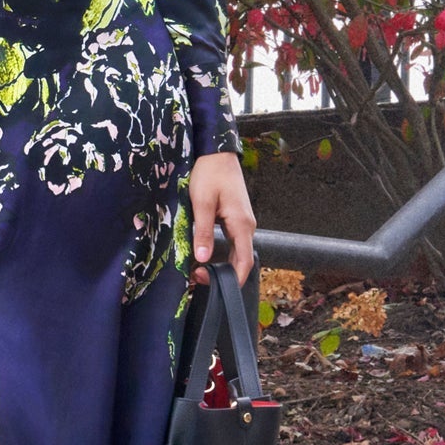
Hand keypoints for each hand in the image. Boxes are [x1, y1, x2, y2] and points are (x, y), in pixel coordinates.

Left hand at [188, 149, 254, 286]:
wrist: (217, 153)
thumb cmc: (209, 174)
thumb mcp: (202, 203)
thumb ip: (203, 232)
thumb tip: (203, 259)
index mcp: (241, 225)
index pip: (244, 262)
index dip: (234, 280)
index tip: (218, 292)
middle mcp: (247, 226)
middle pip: (240, 260)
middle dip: (223, 274)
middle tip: (197, 279)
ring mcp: (243, 222)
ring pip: (236, 252)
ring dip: (221, 264)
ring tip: (198, 269)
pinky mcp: (236, 218)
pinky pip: (233, 242)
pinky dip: (221, 253)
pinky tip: (205, 255)